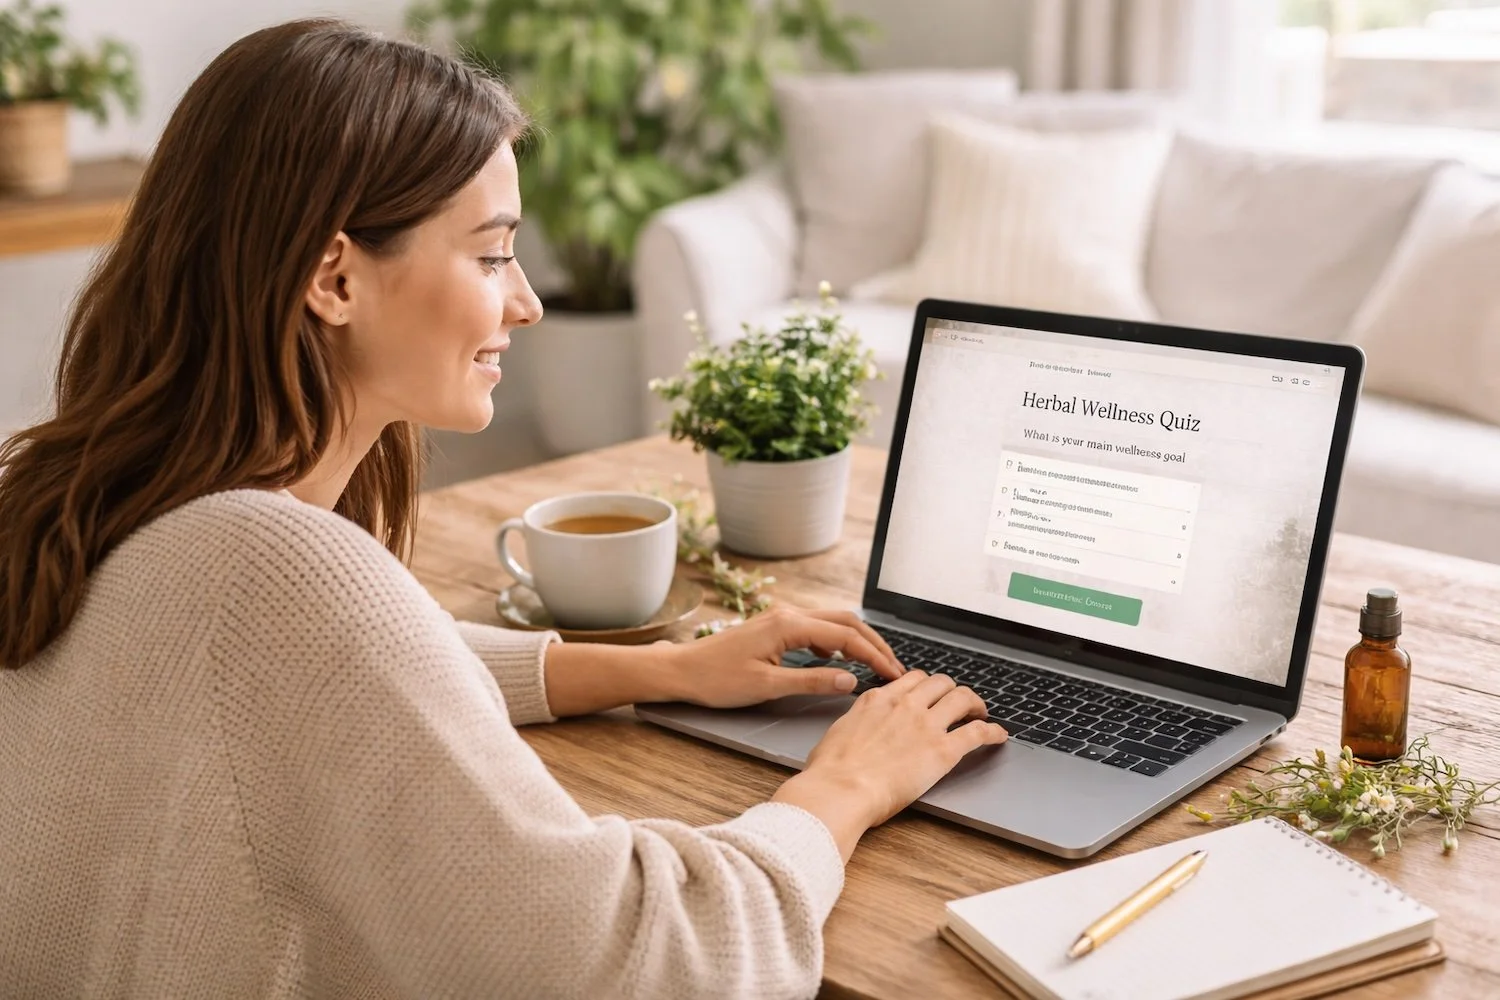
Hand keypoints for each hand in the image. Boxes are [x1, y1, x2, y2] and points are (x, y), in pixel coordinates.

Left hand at [657, 606, 904, 708]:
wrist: (681, 670)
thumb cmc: (716, 680)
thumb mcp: (766, 686)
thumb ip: (811, 681)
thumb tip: (851, 680)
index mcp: (789, 625)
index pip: (845, 637)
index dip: (874, 655)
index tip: (894, 674)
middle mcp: (788, 615)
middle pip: (845, 622)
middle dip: (874, 643)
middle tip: (895, 668)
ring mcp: (781, 619)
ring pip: (832, 623)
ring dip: (857, 641)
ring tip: (876, 664)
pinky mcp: (775, 627)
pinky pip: (816, 629)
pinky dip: (836, 642)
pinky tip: (840, 661)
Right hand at [773, 670, 1007, 855]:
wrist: (840, 789)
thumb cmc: (829, 771)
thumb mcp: (837, 735)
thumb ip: (854, 726)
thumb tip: (853, 734)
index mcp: (877, 700)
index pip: (910, 680)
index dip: (925, 686)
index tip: (929, 694)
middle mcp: (904, 704)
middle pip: (940, 682)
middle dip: (951, 690)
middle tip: (957, 703)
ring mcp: (925, 725)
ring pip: (962, 697)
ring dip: (974, 703)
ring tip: (980, 713)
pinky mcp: (943, 750)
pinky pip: (977, 732)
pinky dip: (992, 731)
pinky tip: (998, 735)